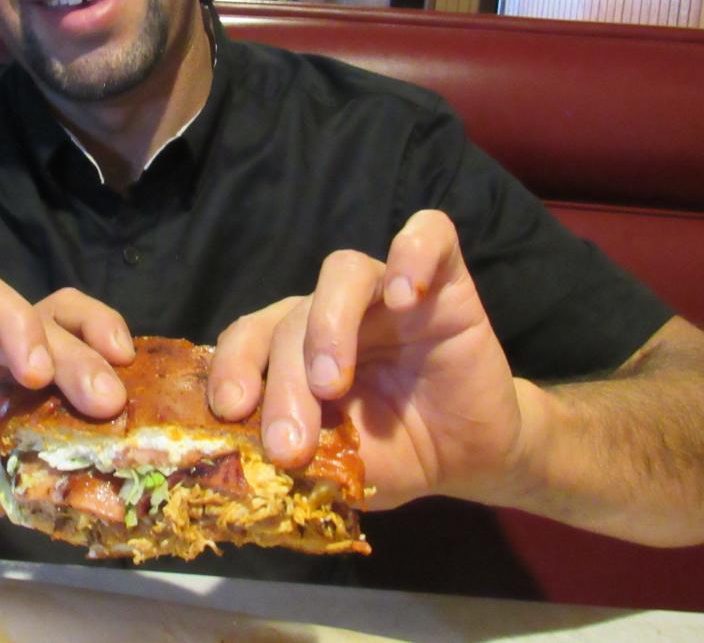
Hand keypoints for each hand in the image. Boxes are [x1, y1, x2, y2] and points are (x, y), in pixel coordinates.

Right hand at [0, 272, 132, 539]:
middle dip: (74, 349)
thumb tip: (115, 451)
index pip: (65, 317)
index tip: (126, 362)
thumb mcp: (11, 473)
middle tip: (99, 395)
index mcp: (15, 364)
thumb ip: (51, 453)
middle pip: (33, 310)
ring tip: (33, 370)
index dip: (99, 326)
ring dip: (15, 321)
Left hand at [208, 210, 522, 508]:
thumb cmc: (395, 455)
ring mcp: (386, 291)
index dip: (231, 367)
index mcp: (295, 346)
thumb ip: (303, 456)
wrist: (473, 458)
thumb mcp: (340, 468)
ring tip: (331, 384)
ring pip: (343, 272)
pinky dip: (413, 255)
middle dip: (284, 383)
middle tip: (289, 444)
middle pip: (292, 318)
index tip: (230, 412)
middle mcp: (333, 310)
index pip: (248, 336)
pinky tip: (406, 296)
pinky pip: (429, 236)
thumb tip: (254, 464)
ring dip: (328, 326)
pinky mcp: (445, 283)